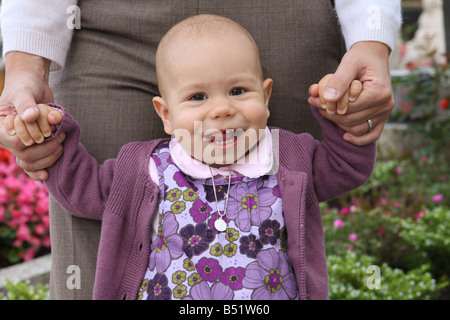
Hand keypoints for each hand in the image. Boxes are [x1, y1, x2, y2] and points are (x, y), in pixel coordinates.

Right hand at [0, 52, 63, 179]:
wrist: (32, 85)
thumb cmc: (25, 85)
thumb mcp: (24, 91)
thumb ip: (26, 103)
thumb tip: (31, 116)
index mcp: (0, 127)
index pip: (15, 142)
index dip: (32, 140)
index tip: (46, 133)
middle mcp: (7, 138)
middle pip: (25, 156)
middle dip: (46, 149)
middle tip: (61, 137)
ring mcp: (19, 144)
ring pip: (30, 163)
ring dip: (49, 157)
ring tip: (62, 144)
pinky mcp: (31, 147)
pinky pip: (32, 165)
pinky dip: (40, 170)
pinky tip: (49, 174)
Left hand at [308, 41, 393, 145]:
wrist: (373, 56)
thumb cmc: (360, 58)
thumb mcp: (348, 63)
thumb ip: (338, 80)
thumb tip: (328, 98)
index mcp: (379, 92)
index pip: (348, 108)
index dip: (328, 105)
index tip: (312, 98)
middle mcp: (385, 105)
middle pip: (351, 120)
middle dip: (330, 113)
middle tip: (314, 103)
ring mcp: (385, 113)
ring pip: (356, 128)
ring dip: (338, 122)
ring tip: (324, 110)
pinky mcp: (383, 117)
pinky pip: (372, 135)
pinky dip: (358, 139)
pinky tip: (345, 137)